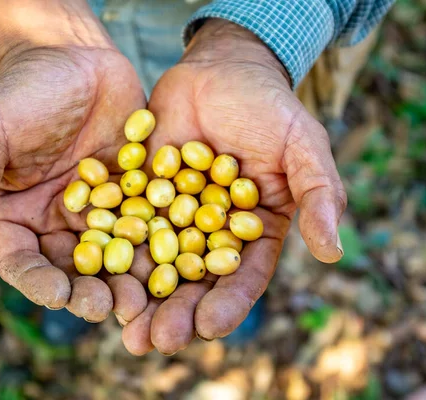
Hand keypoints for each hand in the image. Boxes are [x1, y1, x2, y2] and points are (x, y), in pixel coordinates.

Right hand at [0, 0, 148, 322]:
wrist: (76, 56)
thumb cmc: (24, 90)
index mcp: (18, 215)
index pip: (23, 261)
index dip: (38, 283)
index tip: (58, 296)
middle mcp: (58, 220)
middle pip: (71, 269)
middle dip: (88, 292)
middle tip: (107, 307)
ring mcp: (101, 210)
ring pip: (113, 256)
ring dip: (125, 281)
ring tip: (141, 298)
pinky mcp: (135, 194)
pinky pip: (147, 225)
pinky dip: (158, 246)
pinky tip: (173, 261)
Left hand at [121, 19, 346, 354]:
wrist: (222, 71)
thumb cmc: (271, 108)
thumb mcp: (304, 146)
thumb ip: (319, 194)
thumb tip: (333, 251)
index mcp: (252, 232)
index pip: (242, 276)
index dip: (227, 303)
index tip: (209, 328)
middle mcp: (210, 232)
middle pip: (192, 280)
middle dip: (174, 312)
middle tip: (152, 343)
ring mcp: (172, 215)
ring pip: (154, 261)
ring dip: (137, 295)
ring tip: (121, 325)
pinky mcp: (139, 193)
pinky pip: (122, 221)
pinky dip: (109, 245)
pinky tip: (92, 269)